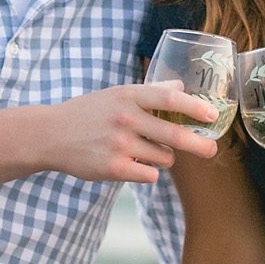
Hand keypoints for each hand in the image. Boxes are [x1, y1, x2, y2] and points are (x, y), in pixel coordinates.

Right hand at [38, 82, 219, 184]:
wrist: (51, 135)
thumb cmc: (89, 112)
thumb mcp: (117, 94)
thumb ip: (150, 92)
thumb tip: (181, 87)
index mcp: (128, 96)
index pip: (169, 100)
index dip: (194, 107)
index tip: (212, 114)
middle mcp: (125, 119)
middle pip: (174, 135)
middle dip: (198, 145)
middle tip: (211, 149)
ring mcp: (119, 145)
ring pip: (164, 158)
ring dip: (163, 157)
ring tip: (145, 150)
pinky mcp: (114, 169)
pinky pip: (150, 176)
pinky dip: (148, 173)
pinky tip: (133, 164)